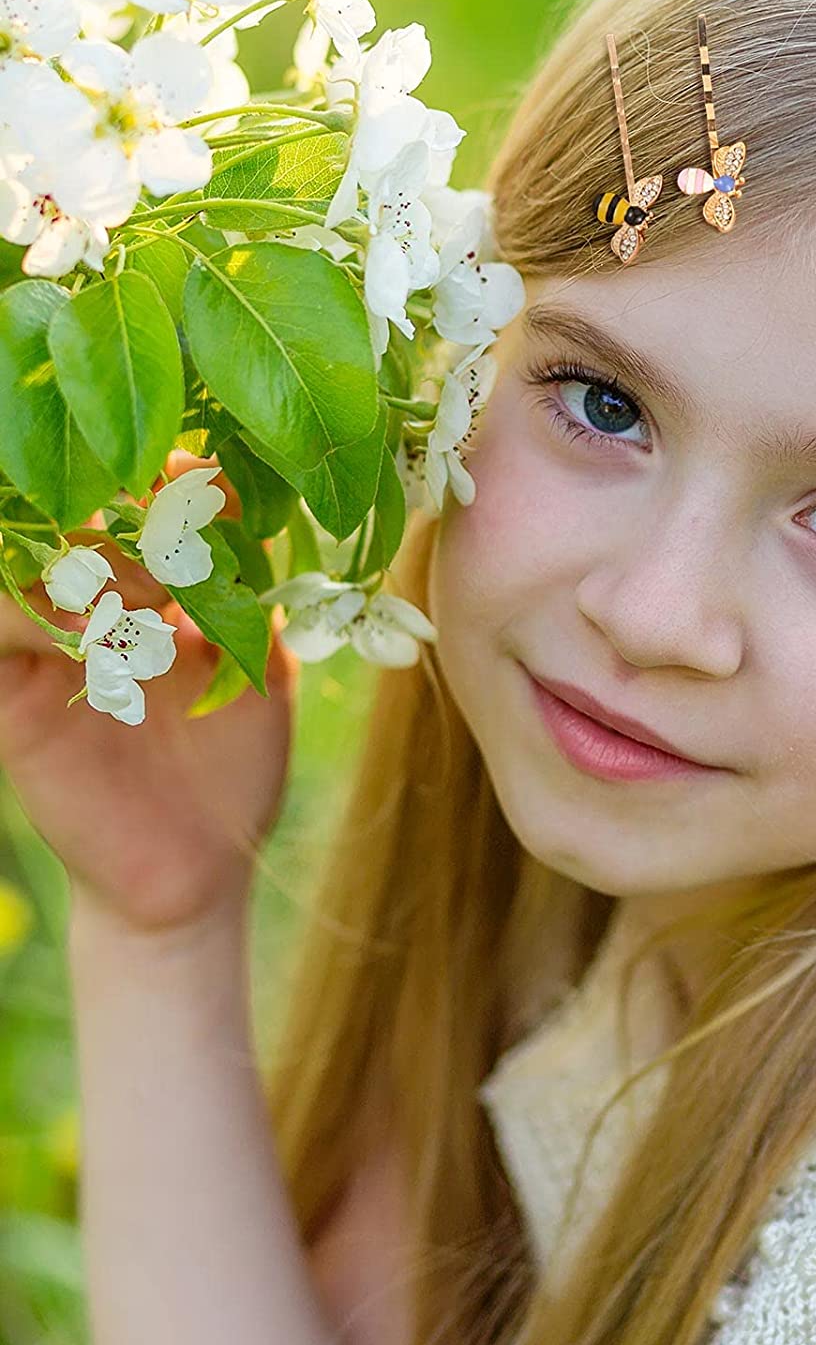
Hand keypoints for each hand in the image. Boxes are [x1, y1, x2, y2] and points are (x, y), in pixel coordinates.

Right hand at [0, 451, 298, 933]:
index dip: (171, 479)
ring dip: (95, 562)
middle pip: (75, 518)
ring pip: (30, 564)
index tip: (211, 478)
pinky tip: (101, 634)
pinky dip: (38, 617)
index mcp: (148, 591)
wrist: (203, 865)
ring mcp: (44, 650)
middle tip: (182, 534)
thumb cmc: (234, 765)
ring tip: (160, 590)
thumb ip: (253, 596)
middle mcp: (87, 608)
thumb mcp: (260, 668)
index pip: (139, 505)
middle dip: (132, 512)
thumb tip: (255, 512)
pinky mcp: (13, 701)